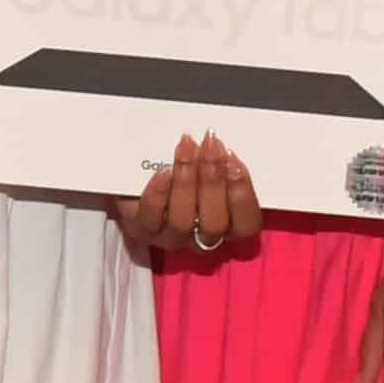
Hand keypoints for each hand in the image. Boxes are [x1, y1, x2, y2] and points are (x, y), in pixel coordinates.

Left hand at [113, 132, 259, 263]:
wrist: (137, 172)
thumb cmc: (180, 164)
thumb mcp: (207, 161)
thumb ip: (222, 160)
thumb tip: (226, 145)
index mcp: (227, 223)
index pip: (246, 225)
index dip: (243, 196)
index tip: (234, 163)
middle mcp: (202, 237)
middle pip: (215, 224)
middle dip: (214, 181)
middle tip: (211, 146)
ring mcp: (171, 237)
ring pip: (183, 222)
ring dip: (187, 181)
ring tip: (186, 149)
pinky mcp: (144, 230)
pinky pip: (151, 218)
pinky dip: (158, 194)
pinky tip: (163, 171)